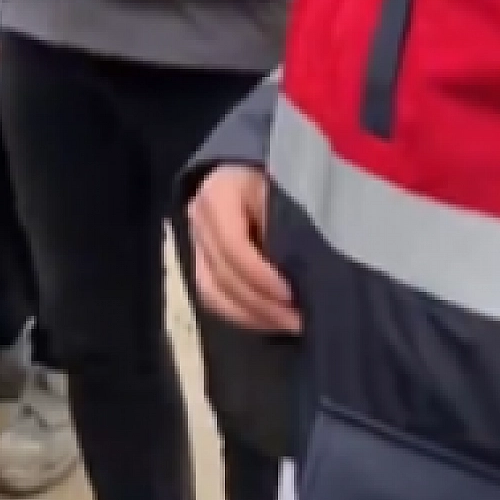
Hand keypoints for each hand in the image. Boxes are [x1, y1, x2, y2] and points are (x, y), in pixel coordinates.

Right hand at [190, 166, 300, 334]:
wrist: (255, 174)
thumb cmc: (277, 182)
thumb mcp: (284, 193)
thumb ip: (287, 228)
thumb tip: (304, 273)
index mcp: (217, 195)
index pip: (232, 245)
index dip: (260, 275)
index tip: (291, 294)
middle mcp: (198, 220)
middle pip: (222, 273)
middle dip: (262, 304)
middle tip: (298, 320)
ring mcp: (196, 243)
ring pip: (213, 292)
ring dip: (252, 315)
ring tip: (288, 324)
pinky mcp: (201, 262)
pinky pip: (214, 298)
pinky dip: (243, 315)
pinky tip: (270, 321)